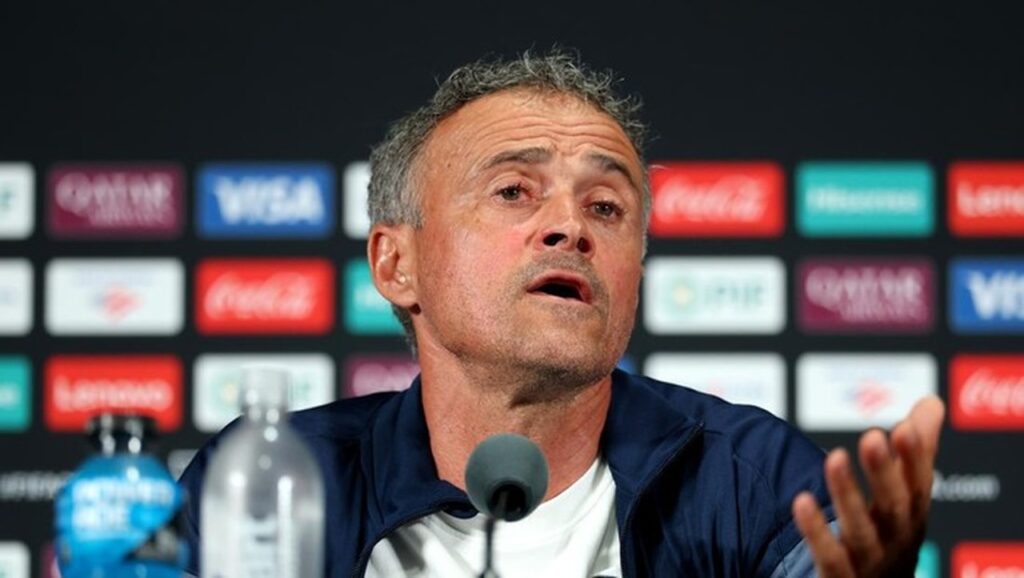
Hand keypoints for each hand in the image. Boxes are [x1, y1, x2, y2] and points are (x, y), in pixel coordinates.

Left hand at [792, 395, 944, 576]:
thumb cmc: (891, 533)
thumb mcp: (907, 494)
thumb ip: (915, 449)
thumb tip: (931, 401)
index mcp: (912, 513)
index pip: (919, 483)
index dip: (916, 458)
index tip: (905, 426)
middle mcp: (896, 538)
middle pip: (894, 506)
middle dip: (885, 472)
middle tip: (873, 436)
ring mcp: (870, 561)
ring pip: (861, 530)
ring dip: (848, 495)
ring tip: (834, 457)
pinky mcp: (841, 577)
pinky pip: (830, 557)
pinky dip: (817, 532)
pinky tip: (801, 501)